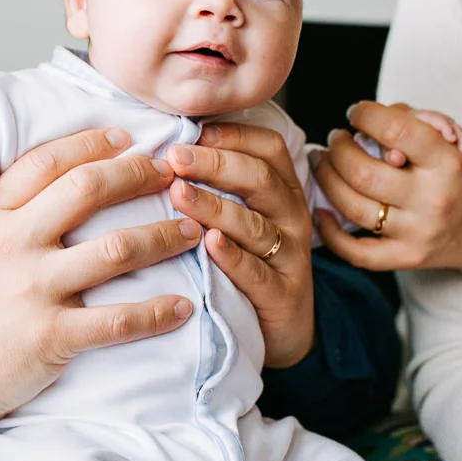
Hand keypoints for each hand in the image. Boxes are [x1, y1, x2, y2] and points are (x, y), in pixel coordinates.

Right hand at [0, 127, 200, 435]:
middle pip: (89, 190)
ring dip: (163, 236)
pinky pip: (117, 319)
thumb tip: (42, 189)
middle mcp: (13, 244)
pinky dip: (157, 313)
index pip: (46, 163)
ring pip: (116, 248)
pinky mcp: (50, 336)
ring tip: (193, 230)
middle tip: (171, 175)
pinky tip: (183, 308)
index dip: (91, 145)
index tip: (125, 139)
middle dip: (138, 176)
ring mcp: (33, 289)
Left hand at [166, 122, 315, 367]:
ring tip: (179, 194)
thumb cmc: (251, 262)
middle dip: (215, 163)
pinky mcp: (282, 294)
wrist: (285, 329)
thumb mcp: (245, 216)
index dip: (234, 135)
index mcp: (283, 190)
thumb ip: (221, 183)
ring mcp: (289, 256)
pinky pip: (257, 272)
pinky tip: (208, 243)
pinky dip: (232, 257)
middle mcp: (291, 217)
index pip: (268, 148)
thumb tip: (171, 146)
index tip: (194, 131)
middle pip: (260, 178)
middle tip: (174, 158)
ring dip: (215, 206)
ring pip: (254, 224)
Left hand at [313, 101, 461, 286]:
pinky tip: (322, 210)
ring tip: (323, 161)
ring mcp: (417, 233)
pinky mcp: (406, 259)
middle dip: (338, 148)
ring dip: (326, 178)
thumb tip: (369, 122)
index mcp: (448, 162)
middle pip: (362, 171)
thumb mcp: (455, 141)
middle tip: (336, 138)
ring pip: (351, 206)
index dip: (366, 115)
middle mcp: (432, 199)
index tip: (357, 112)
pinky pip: (355, 252)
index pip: (396, 129)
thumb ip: (413, 124)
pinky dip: (329, 232)